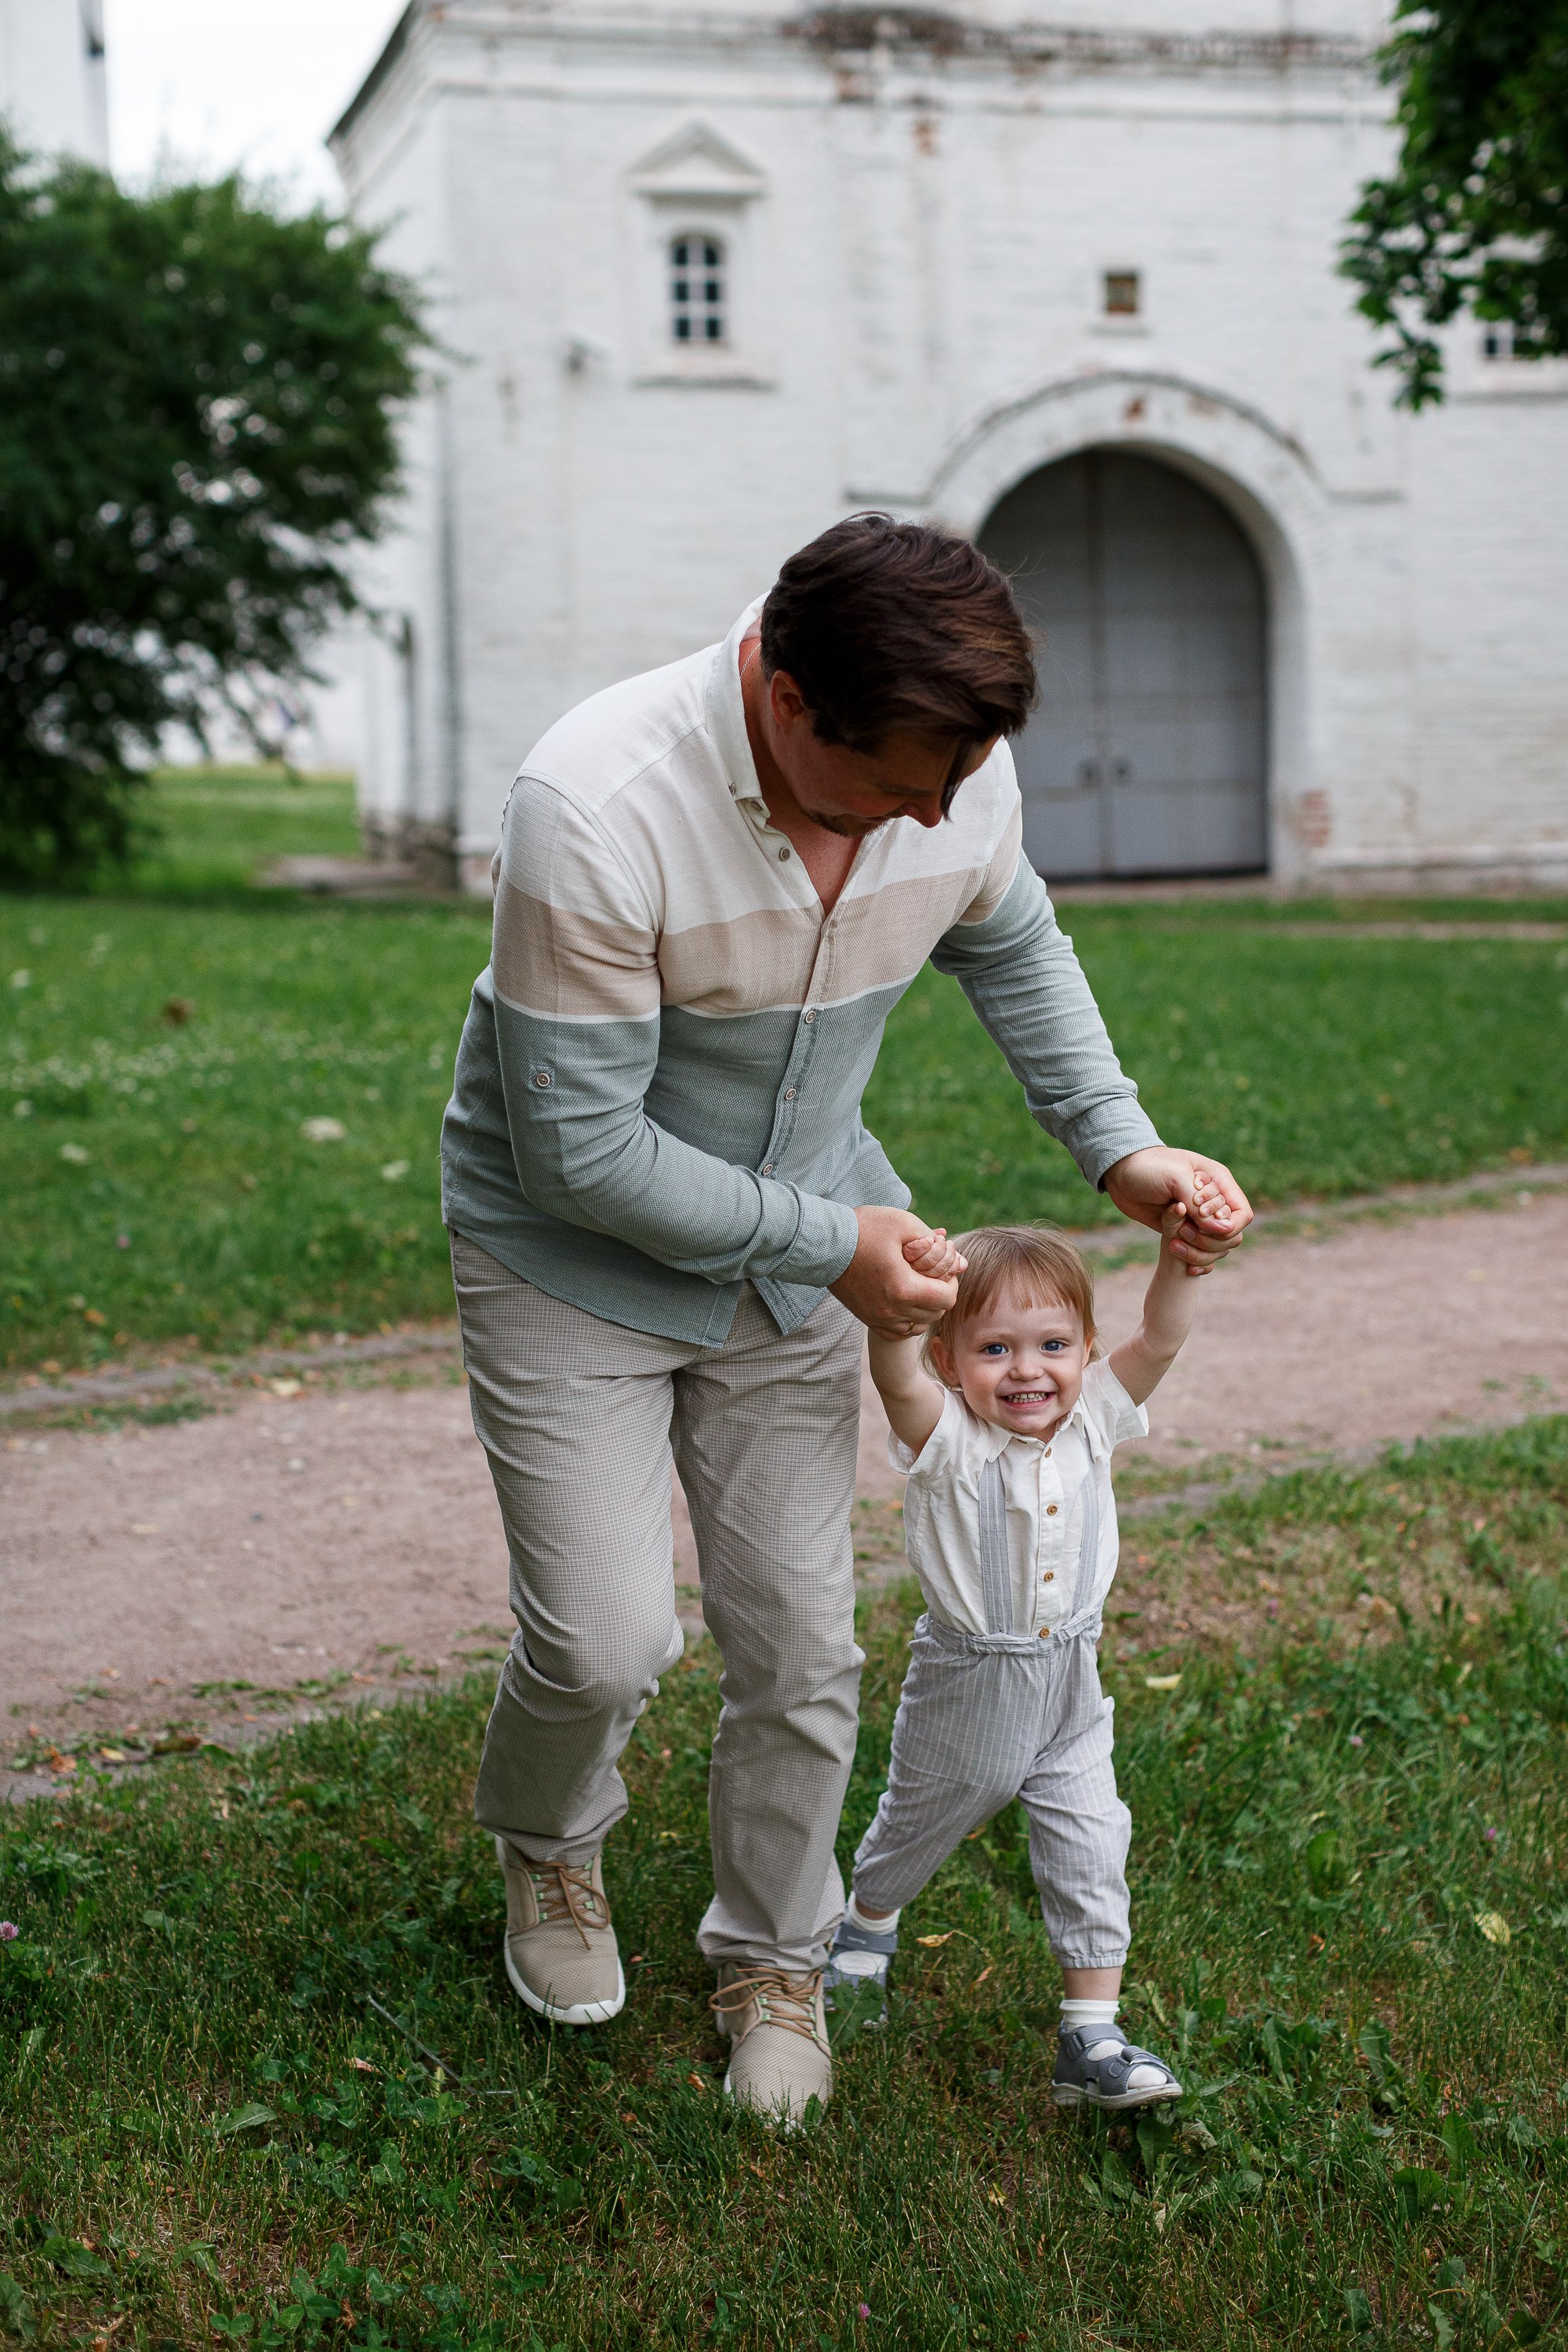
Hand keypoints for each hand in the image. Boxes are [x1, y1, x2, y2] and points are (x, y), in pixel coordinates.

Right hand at [829, 1206, 961, 1334]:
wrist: (824, 1243)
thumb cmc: (865, 1228)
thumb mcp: (904, 1224)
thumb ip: (936, 1244)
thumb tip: (961, 1262)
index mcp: (903, 1288)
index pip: (947, 1298)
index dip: (950, 1281)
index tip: (941, 1267)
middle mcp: (892, 1310)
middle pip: (935, 1313)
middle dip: (939, 1293)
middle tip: (930, 1273)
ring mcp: (878, 1318)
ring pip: (919, 1326)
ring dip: (925, 1308)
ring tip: (917, 1285)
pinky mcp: (868, 1320)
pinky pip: (900, 1332)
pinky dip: (908, 1320)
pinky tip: (904, 1300)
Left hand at [1103, 1146, 1251, 1275]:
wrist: (1121, 1175)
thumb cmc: (1148, 1168)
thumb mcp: (1174, 1178)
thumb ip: (1199, 1204)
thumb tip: (1223, 1230)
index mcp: (1219, 1182)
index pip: (1242, 1214)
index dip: (1228, 1225)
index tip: (1200, 1219)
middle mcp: (1214, 1203)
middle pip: (1232, 1235)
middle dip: (1209, 1240)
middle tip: (1182, 1231)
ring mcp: (1199, 1219)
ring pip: (1218, 1249)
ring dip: (1199, 1252)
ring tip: (1173, 1243)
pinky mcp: (1184, 1231)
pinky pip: (1202, 1254)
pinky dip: (1195, 1261)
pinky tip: (1180, 1259)